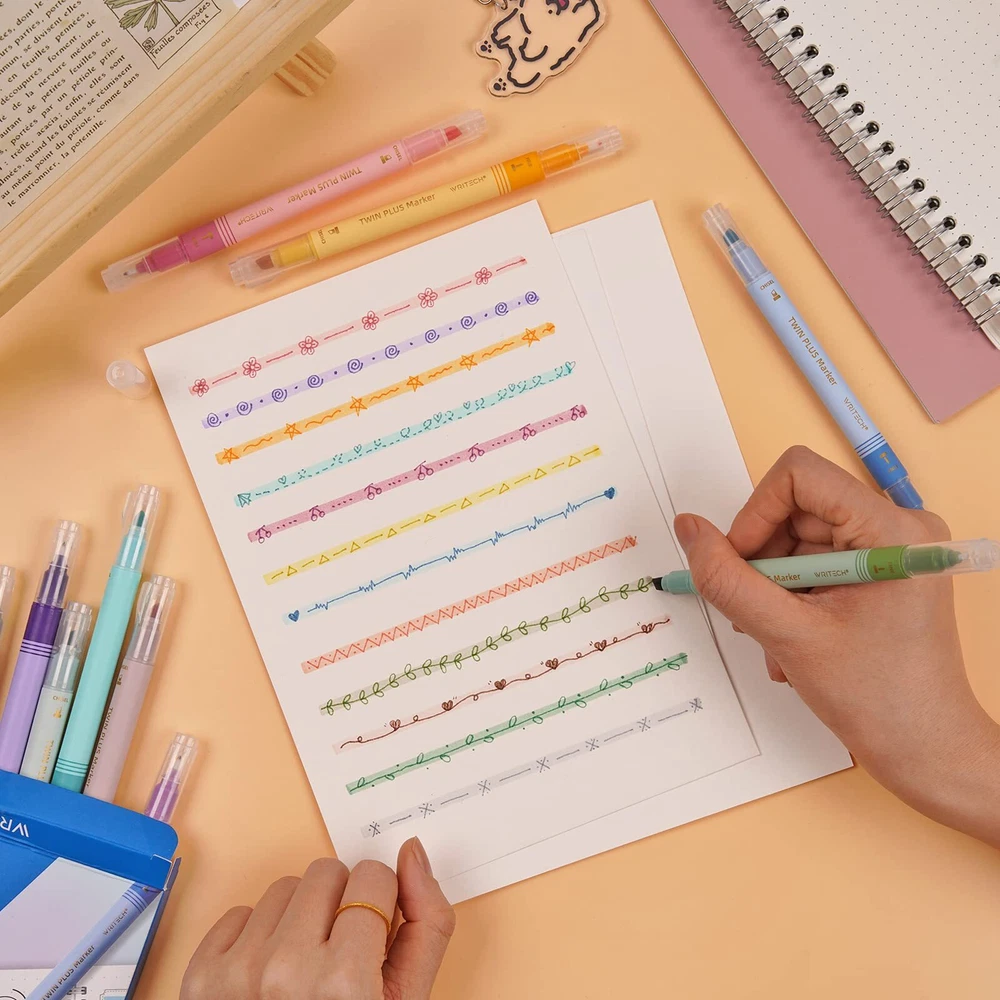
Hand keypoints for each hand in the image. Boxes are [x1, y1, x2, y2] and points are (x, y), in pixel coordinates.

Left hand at [181, 838, 454, 999]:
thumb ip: (426, 923)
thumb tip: (412, 852)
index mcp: (346, 982)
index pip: (372, 876)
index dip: (379, 903)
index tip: (374, 935)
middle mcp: (287, 973)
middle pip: (326, 873)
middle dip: (340, 903)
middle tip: (341, 953)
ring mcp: (238, 974)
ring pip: (284, 887)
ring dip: (300, 917)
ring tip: (306, 966)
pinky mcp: (203, 977)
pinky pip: (240, 912)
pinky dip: (259, 935)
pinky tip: (270, 974)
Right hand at [675, 446, 999, 847]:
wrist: (926, 751)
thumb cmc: (880, 700)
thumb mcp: (788, 636)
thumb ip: (729, 580)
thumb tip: (690, 530)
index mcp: (893, 530)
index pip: (799, 476)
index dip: (756, 514)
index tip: (741, 564)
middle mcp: (897, 528)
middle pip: (793, 510)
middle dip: (762, 562)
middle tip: (756, 614)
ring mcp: (888, 551)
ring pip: (794, 540)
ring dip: (771, 590)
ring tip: (779, 640)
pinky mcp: (877, 572)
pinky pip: (810, 563)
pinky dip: (789, 598)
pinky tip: (794, 642)